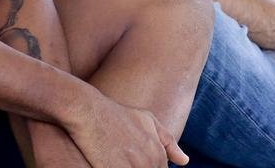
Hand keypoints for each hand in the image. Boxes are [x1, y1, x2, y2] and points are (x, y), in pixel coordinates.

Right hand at [67, 95, 187, 166]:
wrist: (90, 111)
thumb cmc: (117, 115)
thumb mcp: (147, 120)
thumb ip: (168, 141)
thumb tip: (185, 161)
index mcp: (157, 155)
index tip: (132, 161)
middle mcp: (148, 163)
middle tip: (122, 158)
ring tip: (116, 159)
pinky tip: (107, 164)